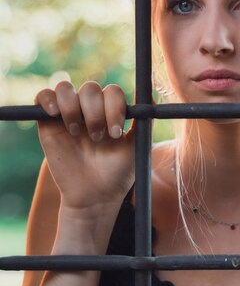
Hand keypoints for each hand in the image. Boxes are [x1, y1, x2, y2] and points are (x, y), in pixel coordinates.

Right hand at [35, 81, 134, 208]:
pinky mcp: (48, 124)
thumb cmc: (118, 174)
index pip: (112, 92)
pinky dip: (48, 99)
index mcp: (110, 112)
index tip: (115, 133)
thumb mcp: (136, 148)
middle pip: (90, 89)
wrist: (95, 196)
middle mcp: (89, 110)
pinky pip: (43, 96)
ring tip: (77, 132)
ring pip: (65, 88)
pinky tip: (55, 114)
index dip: (114, 107)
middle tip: (98, 138)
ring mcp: (68, 115)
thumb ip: (143, 122)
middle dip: (95, 112)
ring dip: (72, 107)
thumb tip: (149, 96)